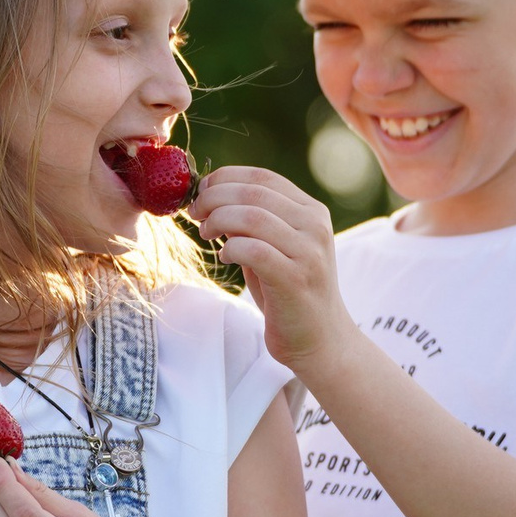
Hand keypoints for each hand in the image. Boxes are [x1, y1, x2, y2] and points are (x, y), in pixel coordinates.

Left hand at [191, 167, 353, 371]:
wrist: (320, 339)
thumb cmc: (288, 292)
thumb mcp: (274, 246)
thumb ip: (252, 221)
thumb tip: (210, 197)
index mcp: (311, 211)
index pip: (263, 177)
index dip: (225, 178)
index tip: (201, 191)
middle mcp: (315, 226)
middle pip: (253, 193)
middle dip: (214, 198)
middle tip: (196, 213)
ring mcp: (308, 252)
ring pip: (251, 217)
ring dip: (218, 221)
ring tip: (206, 233)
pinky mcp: (295, 279)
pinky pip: (253, 250)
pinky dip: (231, 248)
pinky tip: (225, 257)